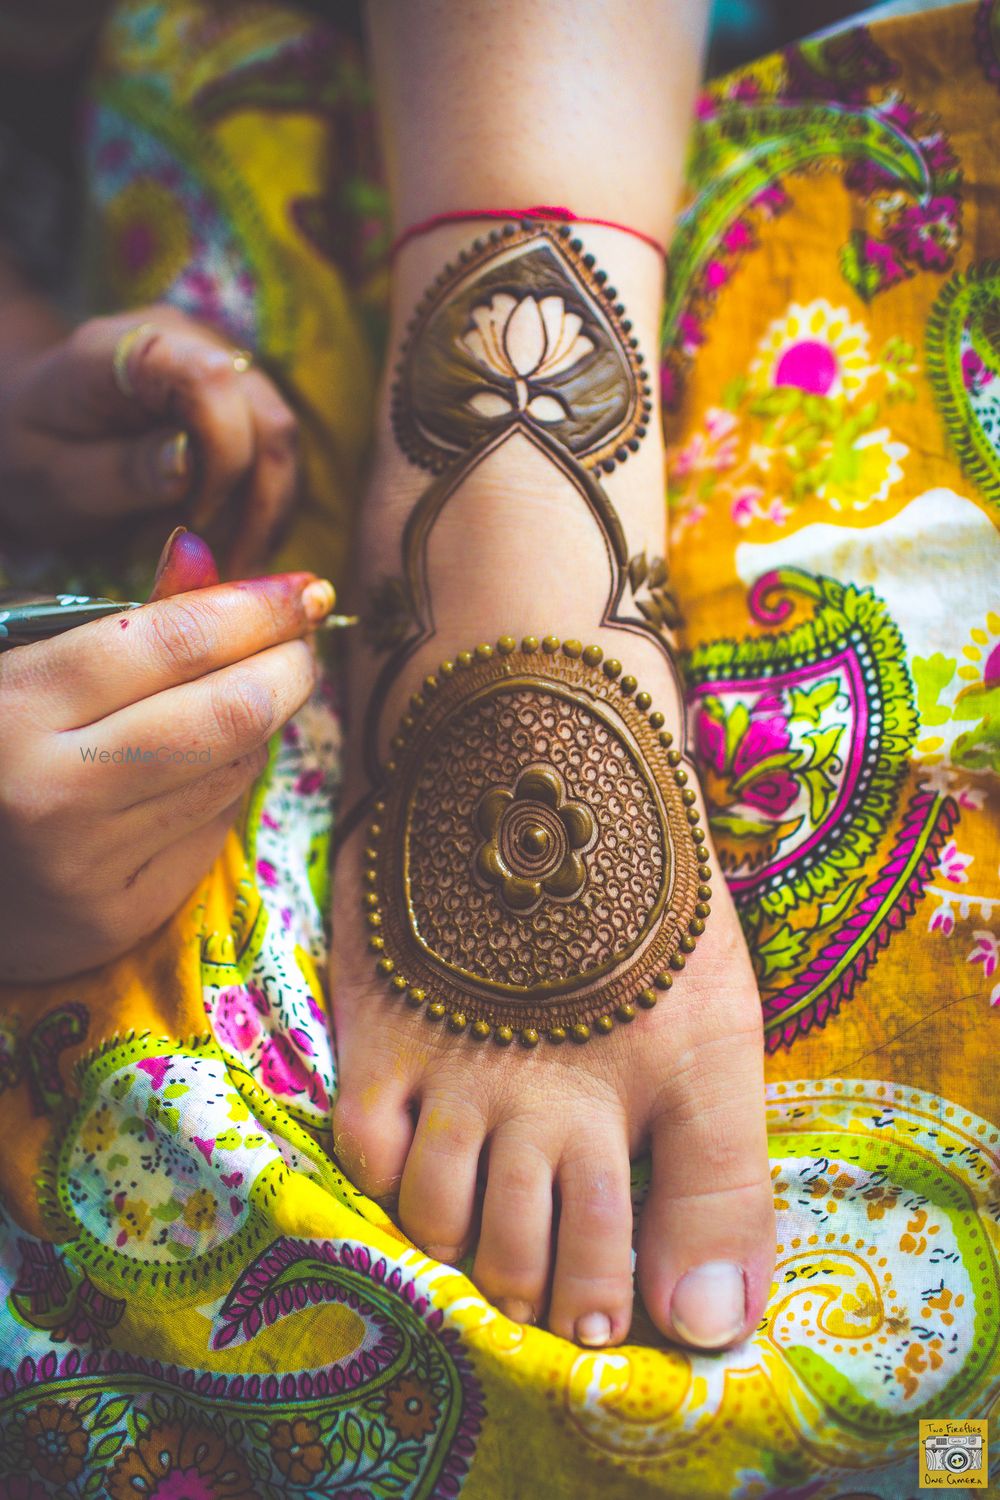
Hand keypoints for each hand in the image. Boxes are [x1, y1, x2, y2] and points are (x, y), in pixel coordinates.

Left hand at [0, 307, 298, 574]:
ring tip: (229, 566)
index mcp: (128, 348)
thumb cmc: (33, 455)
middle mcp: (191, 343)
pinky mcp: (240, 402)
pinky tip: (234, 546)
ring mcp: (223, 368)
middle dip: (257, 504)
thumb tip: (190, 464)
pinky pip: (276, 457)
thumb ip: (120, 468)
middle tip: (228, 571)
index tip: (195, 522)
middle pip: (267, 418)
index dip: (224, 455)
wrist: (29, 428)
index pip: (211, 380)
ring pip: (283, 443)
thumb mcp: (55, 477)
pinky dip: (263, 510)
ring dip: (266, 515)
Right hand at [0, 534, 334, 982]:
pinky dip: (225, 785)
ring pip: (234, 770)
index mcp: (15, 708)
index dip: (260, 608)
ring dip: (259, 726)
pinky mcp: (119, 915)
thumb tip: (201, 551)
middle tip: (301, 644)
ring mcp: (88, 863)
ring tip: (237, 701)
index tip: (310, 590)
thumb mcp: (28, 669)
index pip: (177, 640)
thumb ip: (122, 622)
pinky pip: (215, 827)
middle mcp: (52, 791)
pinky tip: (195, 772)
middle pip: (232, 710)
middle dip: (290, 667)